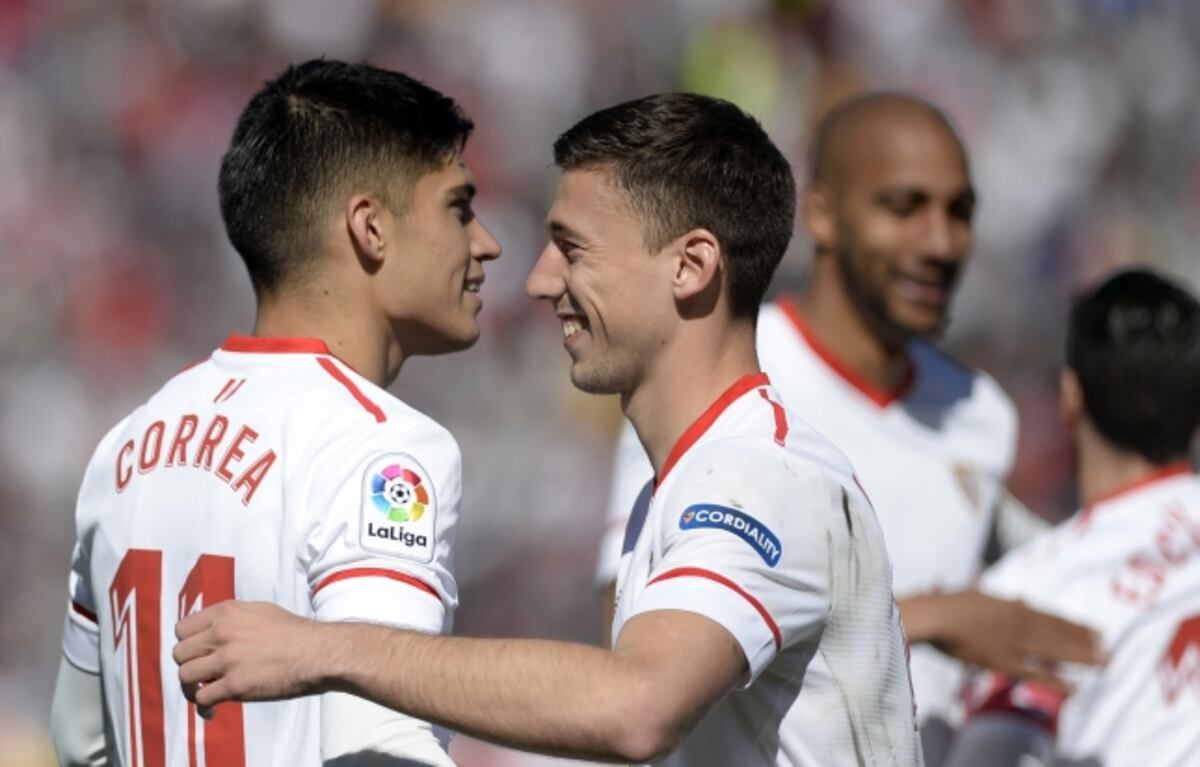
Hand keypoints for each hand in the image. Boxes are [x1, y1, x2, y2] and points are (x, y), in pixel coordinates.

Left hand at [173, 600, 328, 706]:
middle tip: (201, 674)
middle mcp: (222, 633)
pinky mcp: (235, 685)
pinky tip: (212, 710)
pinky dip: (203, 707)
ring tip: (203, 693)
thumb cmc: (295, 632)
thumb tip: (215, 629)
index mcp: (226, 612)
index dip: (188, 643)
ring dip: (191, 687)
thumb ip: (233, 618)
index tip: (196, 653)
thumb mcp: (260, 611)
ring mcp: (227, 659)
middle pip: (179, 653)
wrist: (317, 652)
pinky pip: (202, 698)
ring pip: (185, 675)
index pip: (182, 628)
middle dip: (188, 665)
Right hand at [899, 590, 1104, 694]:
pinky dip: (1057, 682)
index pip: (1053, 618)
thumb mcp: (983, 595)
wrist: (936, 617)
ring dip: (1082, 657)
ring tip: (1104, 663)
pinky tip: (1075, 688)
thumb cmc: (952, 604)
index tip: (1097, 632)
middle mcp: (1022, 623)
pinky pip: (1037, 675)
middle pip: (1061, 634)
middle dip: (1086, 642)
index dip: (1077, 626)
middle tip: (1109, 650)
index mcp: (1015, 607)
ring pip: (1056, 651)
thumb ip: (1006, 600)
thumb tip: (1022, 599)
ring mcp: (1016, 643)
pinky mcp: (1004, 662)